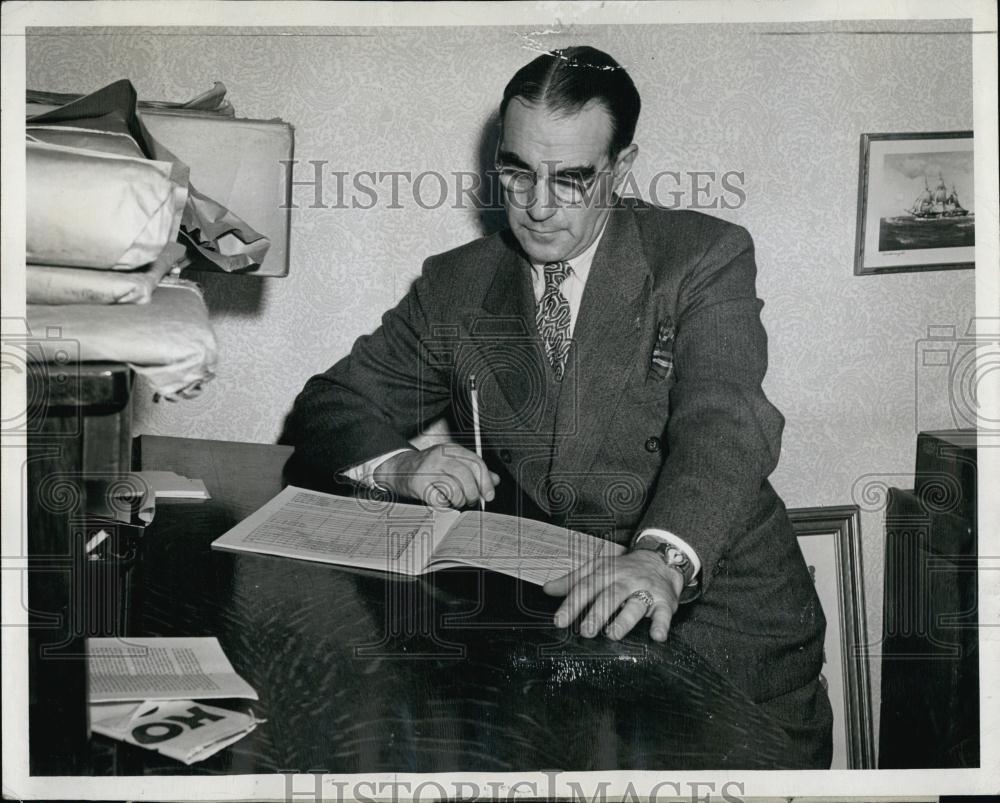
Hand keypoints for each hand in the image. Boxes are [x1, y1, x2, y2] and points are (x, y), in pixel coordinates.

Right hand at [372, 444, 499, 509]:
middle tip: (471, 501)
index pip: (475, 463)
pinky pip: (439, 500)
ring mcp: (427, 470)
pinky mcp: (418, 484)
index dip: (485, 481)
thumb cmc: (429, 468)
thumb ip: (474, 471)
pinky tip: (442, 501)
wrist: (399, 469)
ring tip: (456, 501)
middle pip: (466, 475)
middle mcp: (439, 456)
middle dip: (473, 493)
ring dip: (459, 501)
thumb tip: (495, 480)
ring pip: (454, 489)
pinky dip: (445, 505)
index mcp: (450, 449)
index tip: (489, 495)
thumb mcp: (452, 463)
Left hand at [543, 550, 683, 641]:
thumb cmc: (623, 569)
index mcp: (606, 572)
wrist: (661, 560)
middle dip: (597, 613)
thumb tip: (548, 589)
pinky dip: (661, 625)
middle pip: (611, 595)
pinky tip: (656, 636)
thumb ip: (573, 581)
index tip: (560, 621)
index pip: (586, 587)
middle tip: (585, 630)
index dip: (572, 604)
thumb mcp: (597, 569)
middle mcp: (626, 580)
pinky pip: (664, 613)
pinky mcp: (664, 601)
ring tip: (613, 633)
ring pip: (635, 604)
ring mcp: (646, 590)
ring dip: (625, 619)